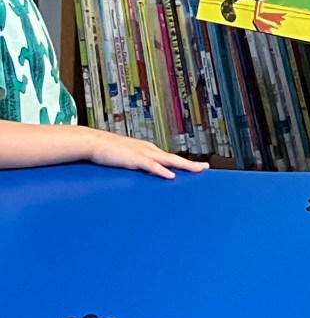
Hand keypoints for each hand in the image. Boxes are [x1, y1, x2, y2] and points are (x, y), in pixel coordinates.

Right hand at [88, 129, 209, 179]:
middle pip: (175, 158)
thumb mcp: (128, 158)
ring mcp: (143, 154)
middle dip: (191, 164)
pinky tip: (171, 175)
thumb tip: (146, 172)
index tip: (198, 167)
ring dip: (184, 165)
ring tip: (197, 170)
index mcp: (149, 151)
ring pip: (168, 160)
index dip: (185, 163)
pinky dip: (161, 170)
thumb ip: (138, 164)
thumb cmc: (110, 152)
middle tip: (206, 168)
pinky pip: (151, 166)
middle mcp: (150, 150)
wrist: (95, 143)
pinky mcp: (134, 159)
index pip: (171, 158)